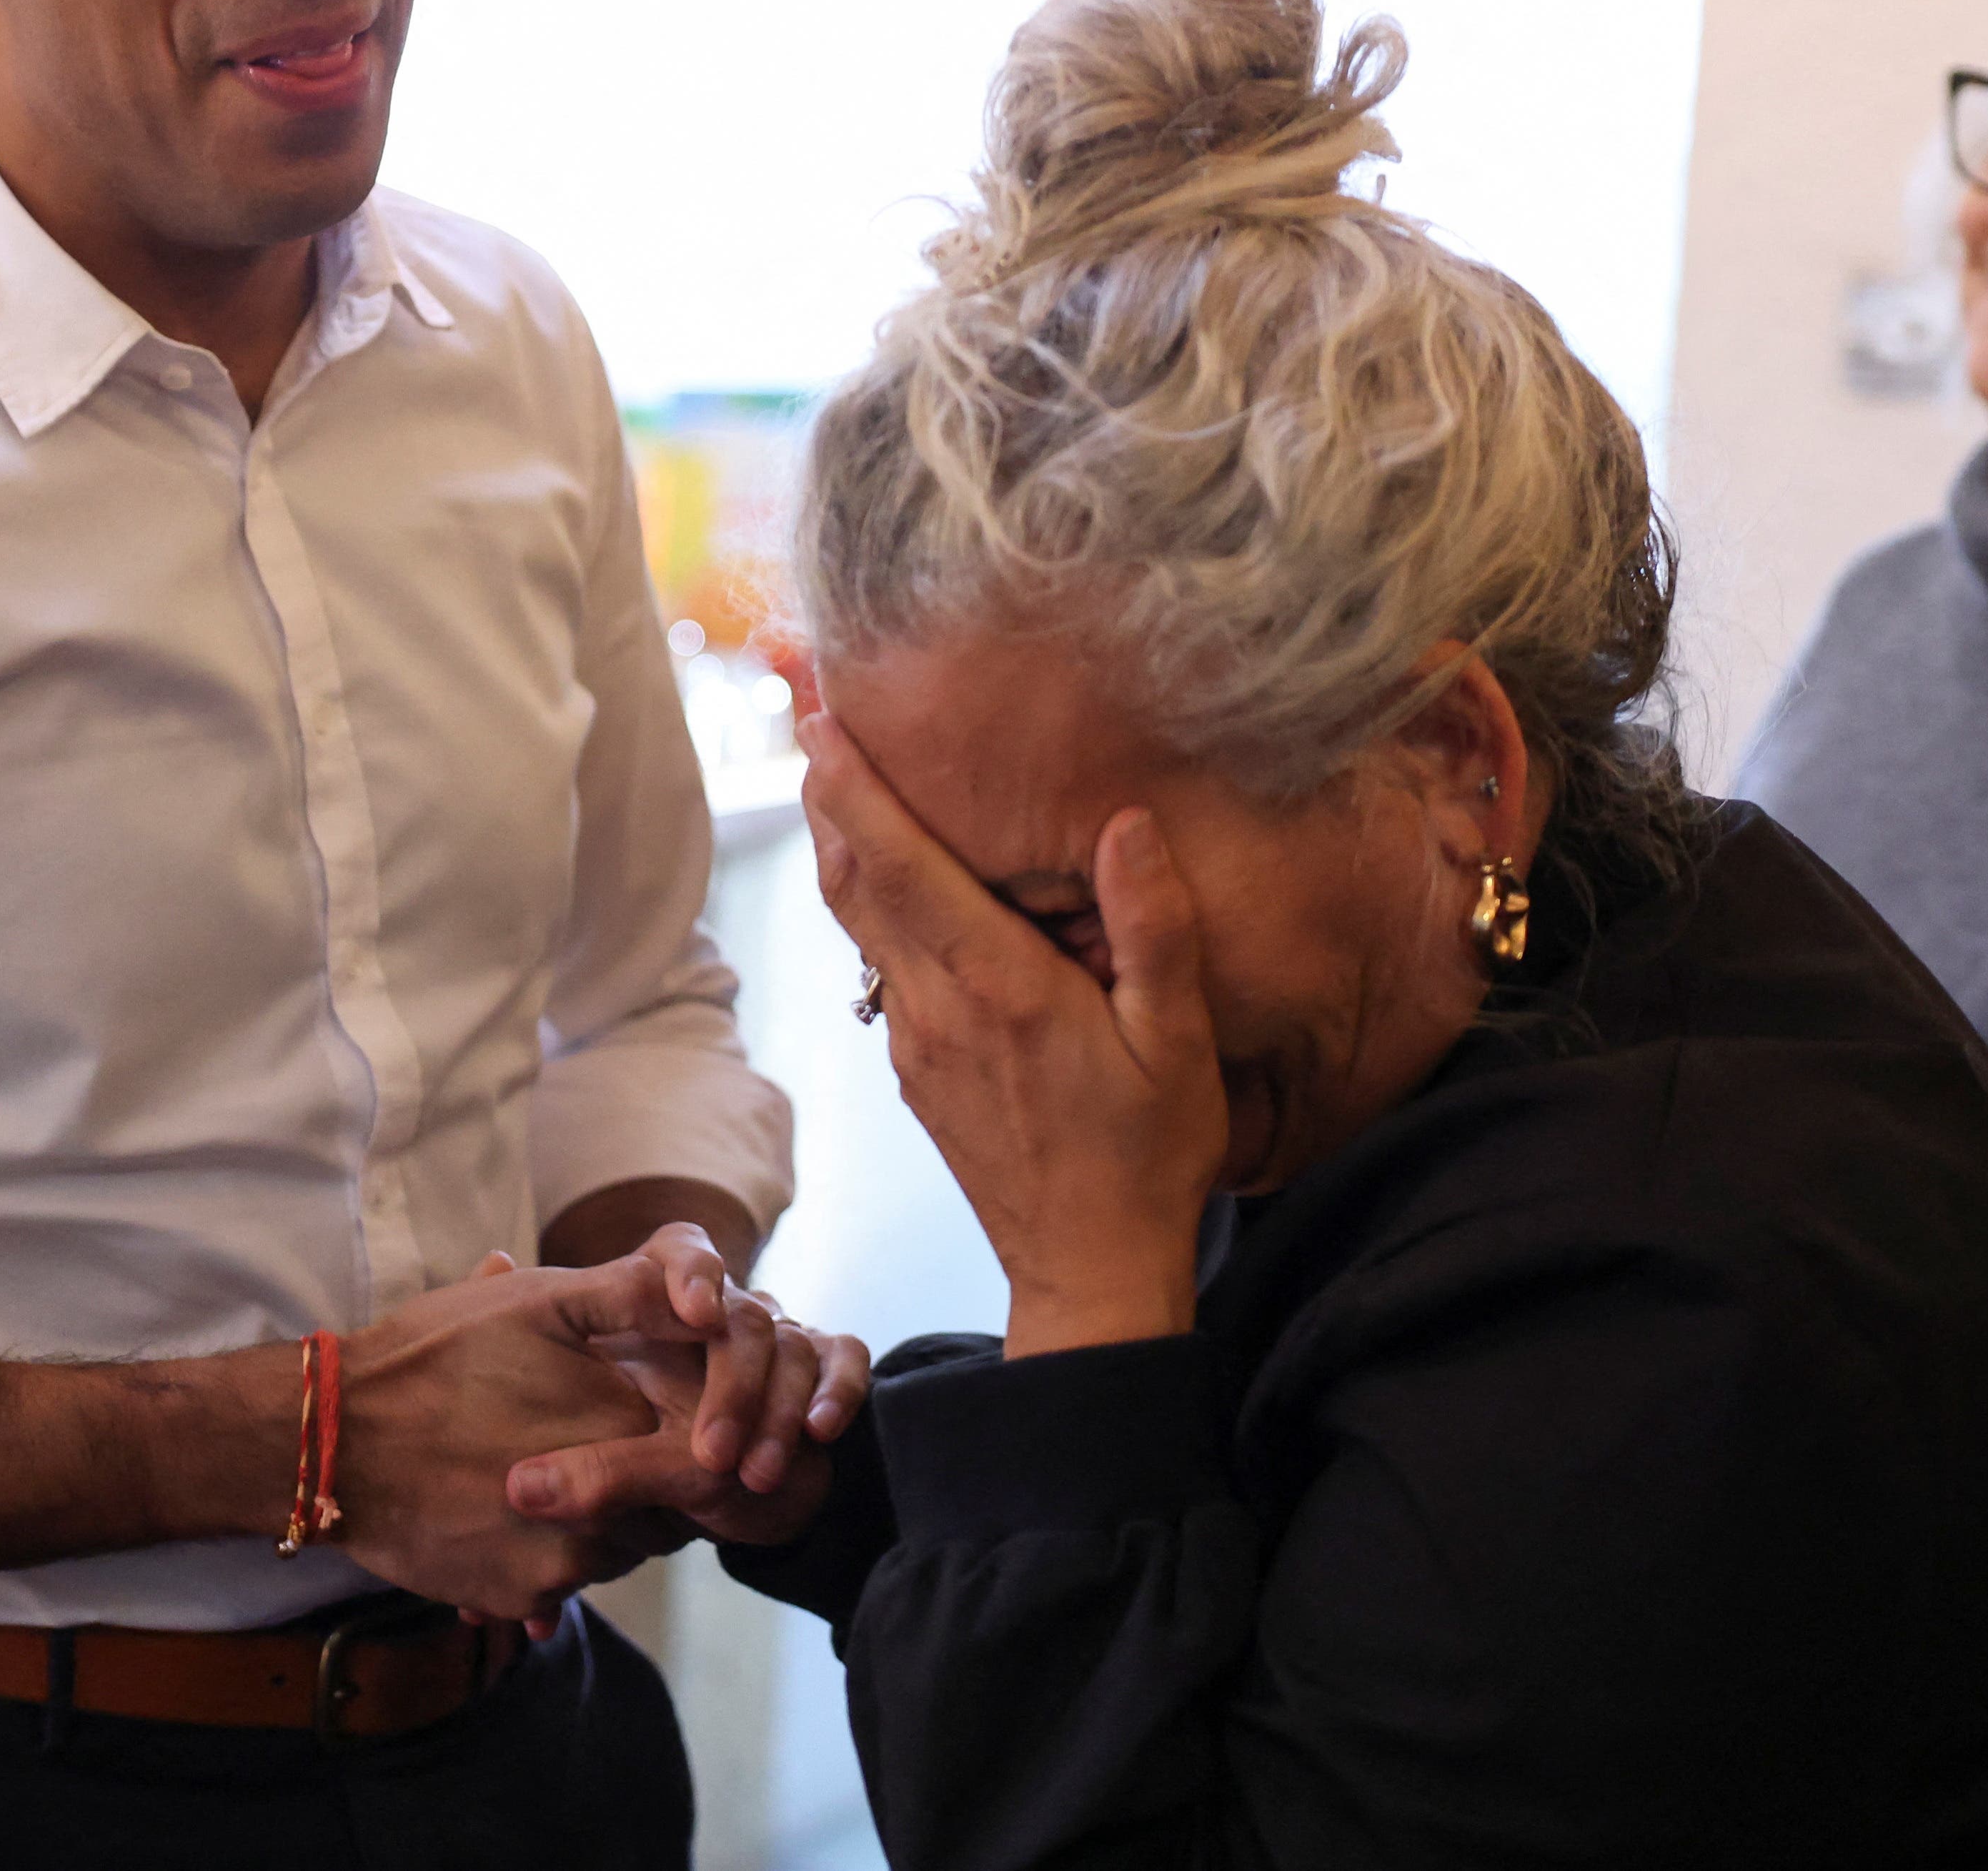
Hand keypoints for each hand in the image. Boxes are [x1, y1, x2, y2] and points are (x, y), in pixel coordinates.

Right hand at [334, 1254, 677, 1619]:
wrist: (334, 1440)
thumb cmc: (436, 1356)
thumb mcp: (535, 1301)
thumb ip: (632, 1295)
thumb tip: (705, 1302)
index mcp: (627, 1432)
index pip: (695, 1450)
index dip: (675, 1432)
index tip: (639, 1414)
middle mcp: (611, 1513)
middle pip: (663, 1511)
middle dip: (640, 1485)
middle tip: (592, 1448)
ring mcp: (563, 1566)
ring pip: (615, 1553)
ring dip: (597, 1523)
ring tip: (546, 1477)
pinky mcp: (516, 1598)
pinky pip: (559, 1587)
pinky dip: (546, 1555)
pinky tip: (504, 1513)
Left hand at [504, 1305, 866, 1556]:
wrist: (753, 1494)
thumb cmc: (668, 1467)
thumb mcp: (632, 1470)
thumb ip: (584, 1470)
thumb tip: (517, 1491)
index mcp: (666, 1306)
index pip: (681, 1249)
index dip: (690, 1272)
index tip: (694, 1314)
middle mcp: (727, 1310)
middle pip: (743, 1313)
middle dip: (733, 1387)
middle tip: (714, 1455)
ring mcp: (782, 1333)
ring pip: (793, 1343)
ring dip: (777, 1411)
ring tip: (754, 1476)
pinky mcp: (828, 1364)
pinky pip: (846, 1355)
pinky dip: (837, 1388)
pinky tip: (819, 1430)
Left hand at [801, 710, 1227, 1356]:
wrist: (1091, 1272)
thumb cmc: (1148, 1156)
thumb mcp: (1177, 1044)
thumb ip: (1154, 930)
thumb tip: (1127, 825)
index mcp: (998, 988)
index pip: (903, 866)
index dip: (855, 788)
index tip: (820, 719)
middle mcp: (938, 1009)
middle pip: (856, 883)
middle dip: (829, 796)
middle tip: (810, 715)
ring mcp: (916, 1044)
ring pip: (859, 926)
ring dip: (842, 847)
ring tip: (834, 778)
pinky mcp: (917, 1071)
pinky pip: (882, 968)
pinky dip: (872, 906)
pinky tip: (894, 883)